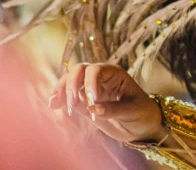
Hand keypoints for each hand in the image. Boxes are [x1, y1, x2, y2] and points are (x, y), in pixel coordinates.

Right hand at [48, 63, 164, 143]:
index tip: (92, 101)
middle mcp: (100, 78)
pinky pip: (67, 96)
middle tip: (73, 104)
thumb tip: (92, 108)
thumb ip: (113, 109)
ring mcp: (89, 89)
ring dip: (61, 90)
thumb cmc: (141, 112)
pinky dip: (58, 98)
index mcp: (114, 74)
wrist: (141, 125)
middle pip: (78, 70)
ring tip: (56, 105)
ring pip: (69, 81)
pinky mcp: (82, 102)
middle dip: (71, 84)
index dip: (90, 83)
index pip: (96, 70)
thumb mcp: (133, 110)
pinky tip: (53, 105)